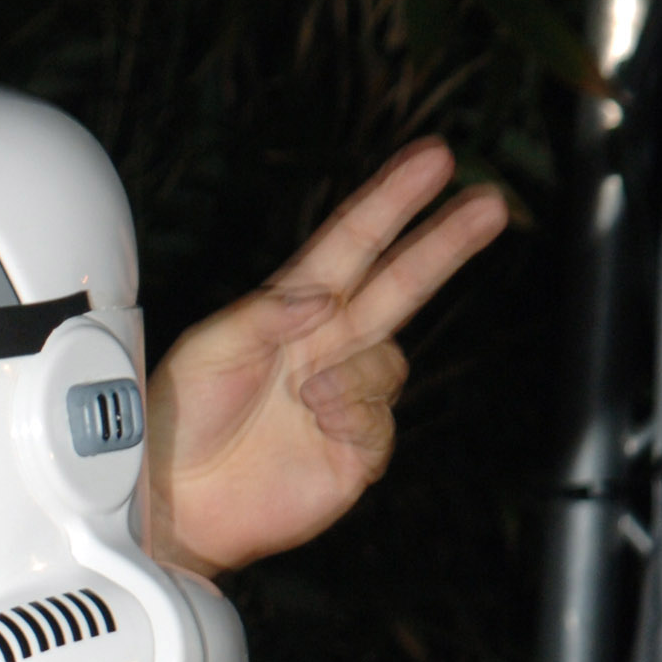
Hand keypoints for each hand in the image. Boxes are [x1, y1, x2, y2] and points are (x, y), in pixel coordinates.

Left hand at [147, 140, 509, 576]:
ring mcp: (343, 396)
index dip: (391, 201)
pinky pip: (379, 420)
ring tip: (306, 396)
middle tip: (490, 203)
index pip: (350, 244)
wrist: (172, 501)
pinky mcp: (355, 448)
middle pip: (399, 283)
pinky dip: (353, 415)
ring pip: (389, 360)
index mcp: (288, 310)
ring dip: (355, 372)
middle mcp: (324, 346)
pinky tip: (318, 423)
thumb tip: (321, 293)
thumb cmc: (177, 421)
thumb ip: (261, 316)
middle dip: (444, 242)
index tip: (433, 159)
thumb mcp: (204, 352)